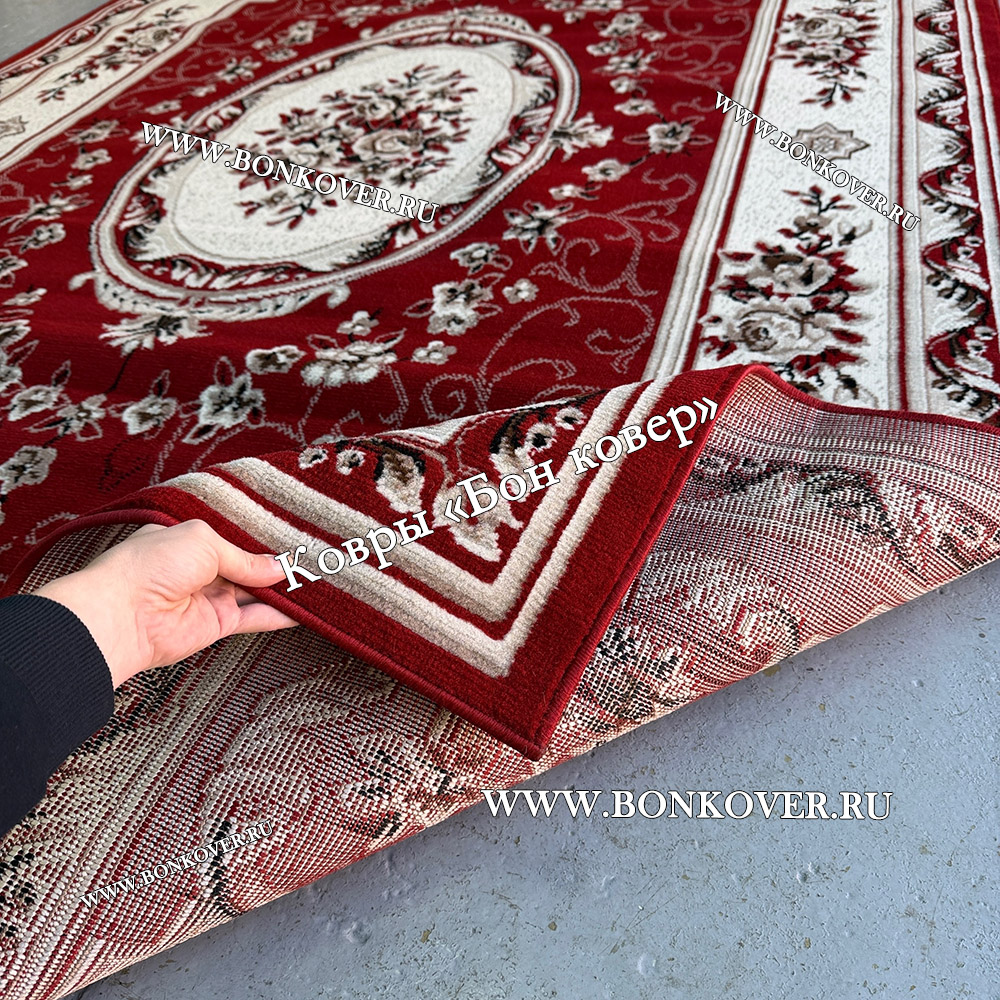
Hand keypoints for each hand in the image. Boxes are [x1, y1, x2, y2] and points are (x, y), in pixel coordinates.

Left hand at [34, 519, 298, 687]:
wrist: (122, 615)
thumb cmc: (150, 565)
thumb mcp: (203, 540)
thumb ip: (244, 556)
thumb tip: (277, 568)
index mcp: (189, 539)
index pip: (233, 535)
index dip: (262, 535)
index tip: (294, 532)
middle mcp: (200, 568)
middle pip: (248, 564)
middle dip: (278, 561)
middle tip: (315, 555)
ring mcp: (210, 597)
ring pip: (257, 591)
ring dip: (285, 588)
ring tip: (319, 580)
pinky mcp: (217, 624)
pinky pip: (255, 618)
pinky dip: (280, 615)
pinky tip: (305, 610)